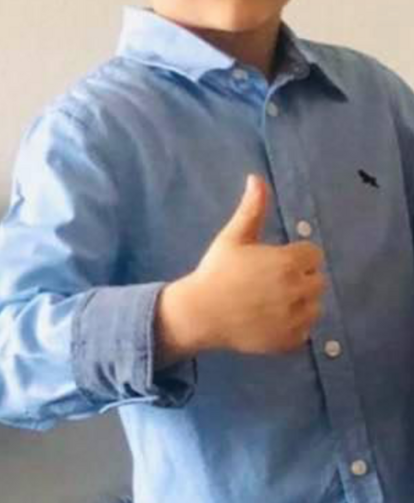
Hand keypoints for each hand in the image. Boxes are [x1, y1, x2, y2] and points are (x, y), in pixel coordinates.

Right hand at [155, 174, 325, 365]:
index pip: (313, 254)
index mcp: (288, 262)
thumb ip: (252, 209)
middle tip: (270, 281)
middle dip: (300, 277)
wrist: (201, 313)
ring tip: (272, 301)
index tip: (274, 260)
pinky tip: (270, 319)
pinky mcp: (291, 341)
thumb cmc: (217, 271)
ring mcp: (296, 318)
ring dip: (301, 302)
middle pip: (318, 280)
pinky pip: (306, 330)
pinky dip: (294, 326)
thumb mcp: (233, 237)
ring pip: (315, 306)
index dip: (296, 255)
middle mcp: (298, 290)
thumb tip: (256, 178)